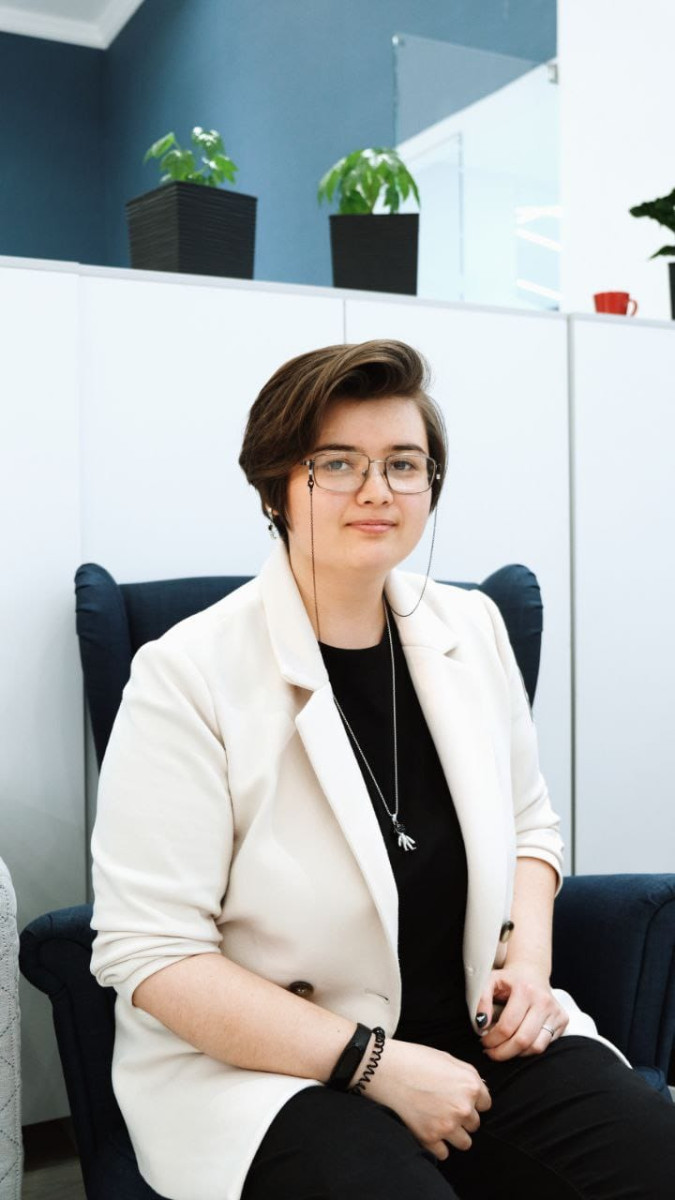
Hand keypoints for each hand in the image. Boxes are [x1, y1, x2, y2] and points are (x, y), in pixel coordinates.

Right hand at [365, 1038, 491, 1159]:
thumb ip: (468, 1076)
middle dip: (462, 1117)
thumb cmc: (415, 1059)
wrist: (386, 1068)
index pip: (485, 1104)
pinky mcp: (430, 1138)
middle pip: (475, 1124)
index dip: (472, 1101)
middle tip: (444, 1107)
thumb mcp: (448, 1058)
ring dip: (454, 1134)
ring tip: (438, 1121)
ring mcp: (447, 1125)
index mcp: (471, 1085)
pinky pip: (444, 1153)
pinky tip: (428, 1130)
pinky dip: (437, 1145)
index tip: (459, 1098)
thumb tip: (479, 1091)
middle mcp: (463, 1107)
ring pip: (464, 1143)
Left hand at [476, 963, 568, 1060]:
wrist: (532, 973)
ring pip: (536, 1047)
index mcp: (525, 990)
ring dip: (516, 1054)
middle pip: (523, 1040)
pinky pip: (544, 1045)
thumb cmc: (509, 980)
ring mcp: (556, 1012)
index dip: (492, 1039)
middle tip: (491, 1052)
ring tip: (502, 1050)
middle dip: (503, 1052)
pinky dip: (528, 1051)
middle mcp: (543, 1001)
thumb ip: (482, 1000)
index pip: (507, 1026)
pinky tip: (516, 1045)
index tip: (483, 1042)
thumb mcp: (490, 981)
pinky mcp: (562, 1020)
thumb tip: (481, 1024)